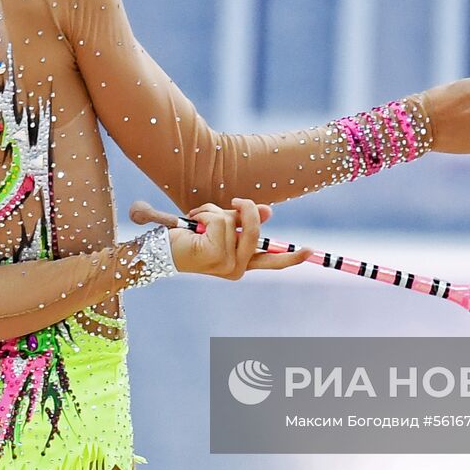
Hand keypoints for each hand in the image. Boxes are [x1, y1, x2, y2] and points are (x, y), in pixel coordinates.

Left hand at [167, 197, 312, 279]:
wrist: (159, 249)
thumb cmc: (187, 237)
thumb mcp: (219, 226)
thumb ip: (243, 220)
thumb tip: (270, 211)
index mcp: (241, 264)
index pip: (271, 262)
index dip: (291, 257)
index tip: (310, 251)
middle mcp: (237, 269)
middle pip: (255, 231)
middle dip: (247, 210)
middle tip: (236, 200)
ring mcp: (227, 265)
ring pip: (234, 222)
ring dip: (214, 212)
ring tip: (198, 219)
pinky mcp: (216, 255)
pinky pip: (221, 221)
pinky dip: (206, 214)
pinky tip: (193, 223)